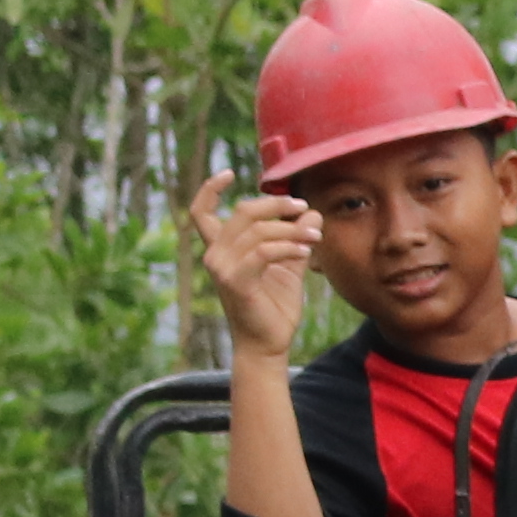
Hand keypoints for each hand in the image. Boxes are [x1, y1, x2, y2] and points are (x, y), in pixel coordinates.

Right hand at [184, 173, 321, 361]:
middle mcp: (215, 255)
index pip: (201, 212)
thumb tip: (312, 212)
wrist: (268, 344)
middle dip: (276, 205)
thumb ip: (296, 238)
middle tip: (303, 208)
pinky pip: (262, 252)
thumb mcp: (289, 266)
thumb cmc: (274, 307)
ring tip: (314, 238)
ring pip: (257, 231)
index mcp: (221, 249)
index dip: (209, 188)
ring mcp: (222, 269)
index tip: (229, 172)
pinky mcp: (236, 282)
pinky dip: (287, 248)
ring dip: (291, 230)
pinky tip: (306, 253)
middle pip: (242, 211)